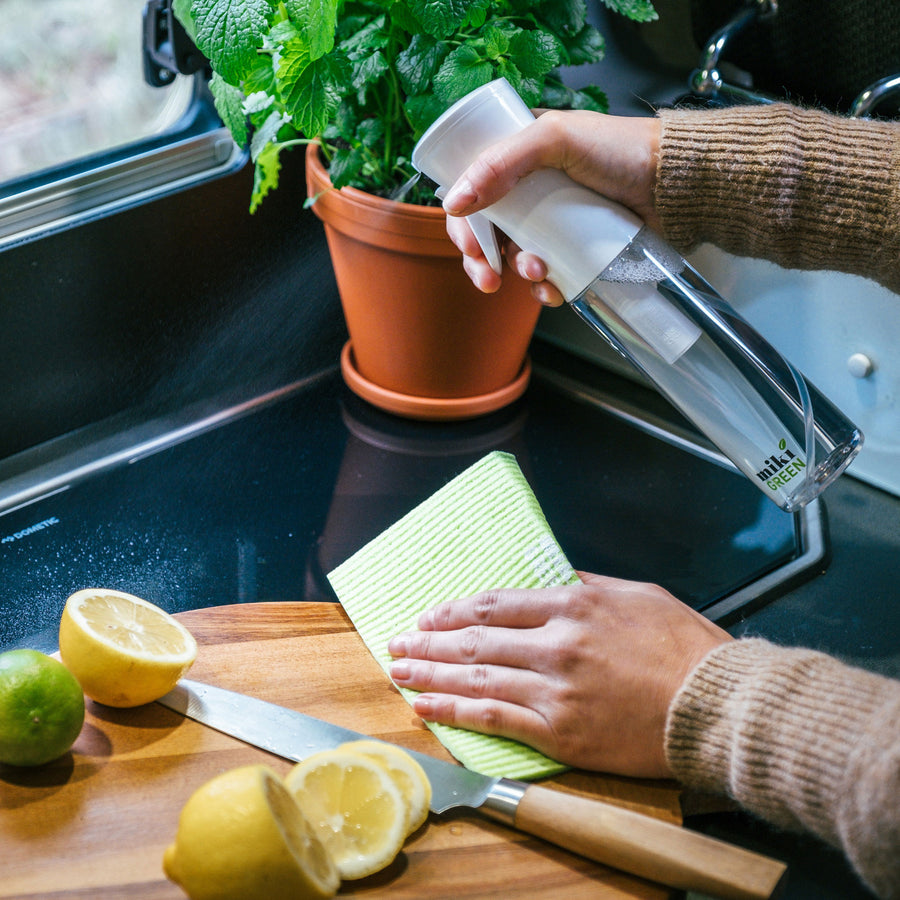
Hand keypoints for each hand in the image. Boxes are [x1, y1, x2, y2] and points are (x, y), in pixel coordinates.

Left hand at [388, 572, 729, 777]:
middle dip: (430, 641)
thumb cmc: (686, 647)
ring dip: (431, 674)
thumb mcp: (638, 594)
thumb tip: (554, 578)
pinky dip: (456, 712)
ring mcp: (554, 689)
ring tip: (399, 673)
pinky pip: (494, 720)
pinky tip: (428, 708)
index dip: (454, 609)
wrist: (715, 705)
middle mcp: (555, 644)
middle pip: (476, 639)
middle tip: (398, 643)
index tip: (430, 616)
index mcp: (573, 605)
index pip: (495, 603)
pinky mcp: (559, 732)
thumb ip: (588, 585)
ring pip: (476, 677)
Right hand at [442, 111, 661, 305]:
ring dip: (520, 273)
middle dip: (483, 261)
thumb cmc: (622, 149)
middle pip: (489, 233)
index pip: (474, 193)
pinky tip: (554, 288)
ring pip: (517, 259)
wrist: (675, 184)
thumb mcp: (556, 139)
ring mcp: (555, 224)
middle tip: (488, 279)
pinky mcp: (577, 251)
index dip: (464, 223)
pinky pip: (549, 278)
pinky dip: (546, 288)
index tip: (471, 244)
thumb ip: (501, 163)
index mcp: (520, 158)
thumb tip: (454, 202)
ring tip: (540, 271)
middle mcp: (533, 192)